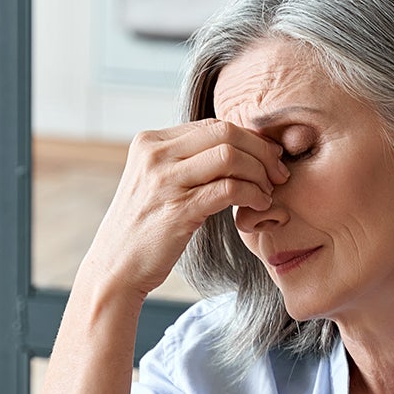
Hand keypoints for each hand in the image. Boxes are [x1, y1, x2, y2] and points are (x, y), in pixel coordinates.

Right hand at [78, 119, 288, 299]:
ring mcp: (164, 181)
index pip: (212, 125)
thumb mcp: (156, 183)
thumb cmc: (143, 229)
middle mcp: (154, 155)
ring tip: (268, 191)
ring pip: (230, 156)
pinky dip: (252, 193)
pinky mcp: (178, 210)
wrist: (115, 268)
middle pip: (225, 133)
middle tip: (278, 172)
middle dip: (261, 151)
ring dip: (260, 172)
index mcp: (150, 142)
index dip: (248, 138)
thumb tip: (233, 148)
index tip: (268, 157)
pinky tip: (259, 204)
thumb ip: (184, 162)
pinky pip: (229, 188)